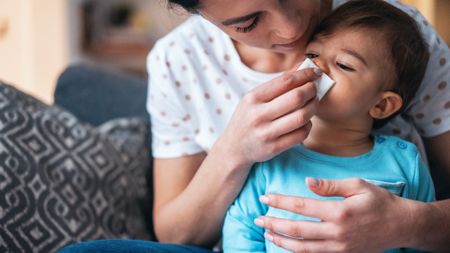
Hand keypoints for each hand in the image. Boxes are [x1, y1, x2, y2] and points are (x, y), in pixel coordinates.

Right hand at [216, 68, 321, 168]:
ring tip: (313, 103)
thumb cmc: (247, 118)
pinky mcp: (274, 148)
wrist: (234, 147)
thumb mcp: (254, 98)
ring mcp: (266, 133)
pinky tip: (306, 121)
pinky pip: (300, 134)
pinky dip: (308, 125)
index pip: (285, 81)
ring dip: (313, 107)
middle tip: (315, 88)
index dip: (305, 75)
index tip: (315, 72)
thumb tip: (302, 68)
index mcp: (253, 98)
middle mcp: (258, 115)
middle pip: (296, 97)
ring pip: (301, 116)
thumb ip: (276, 85)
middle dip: (312, 90)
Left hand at [255, 178, 414, 252]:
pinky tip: (286, 244)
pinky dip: (297, 251)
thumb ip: (330, 185)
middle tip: (257, 218)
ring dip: (281, 240)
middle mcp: (336, 232)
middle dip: (274, 223)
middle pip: (297, 229)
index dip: (280, 201)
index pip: (301, 206)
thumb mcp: (357, 185)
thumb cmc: (379, 201)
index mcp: (339, 211)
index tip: (265, 197)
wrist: (400, 225)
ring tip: (266, 232)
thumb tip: (306, 182)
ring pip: (302, 247)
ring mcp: (339, 246)